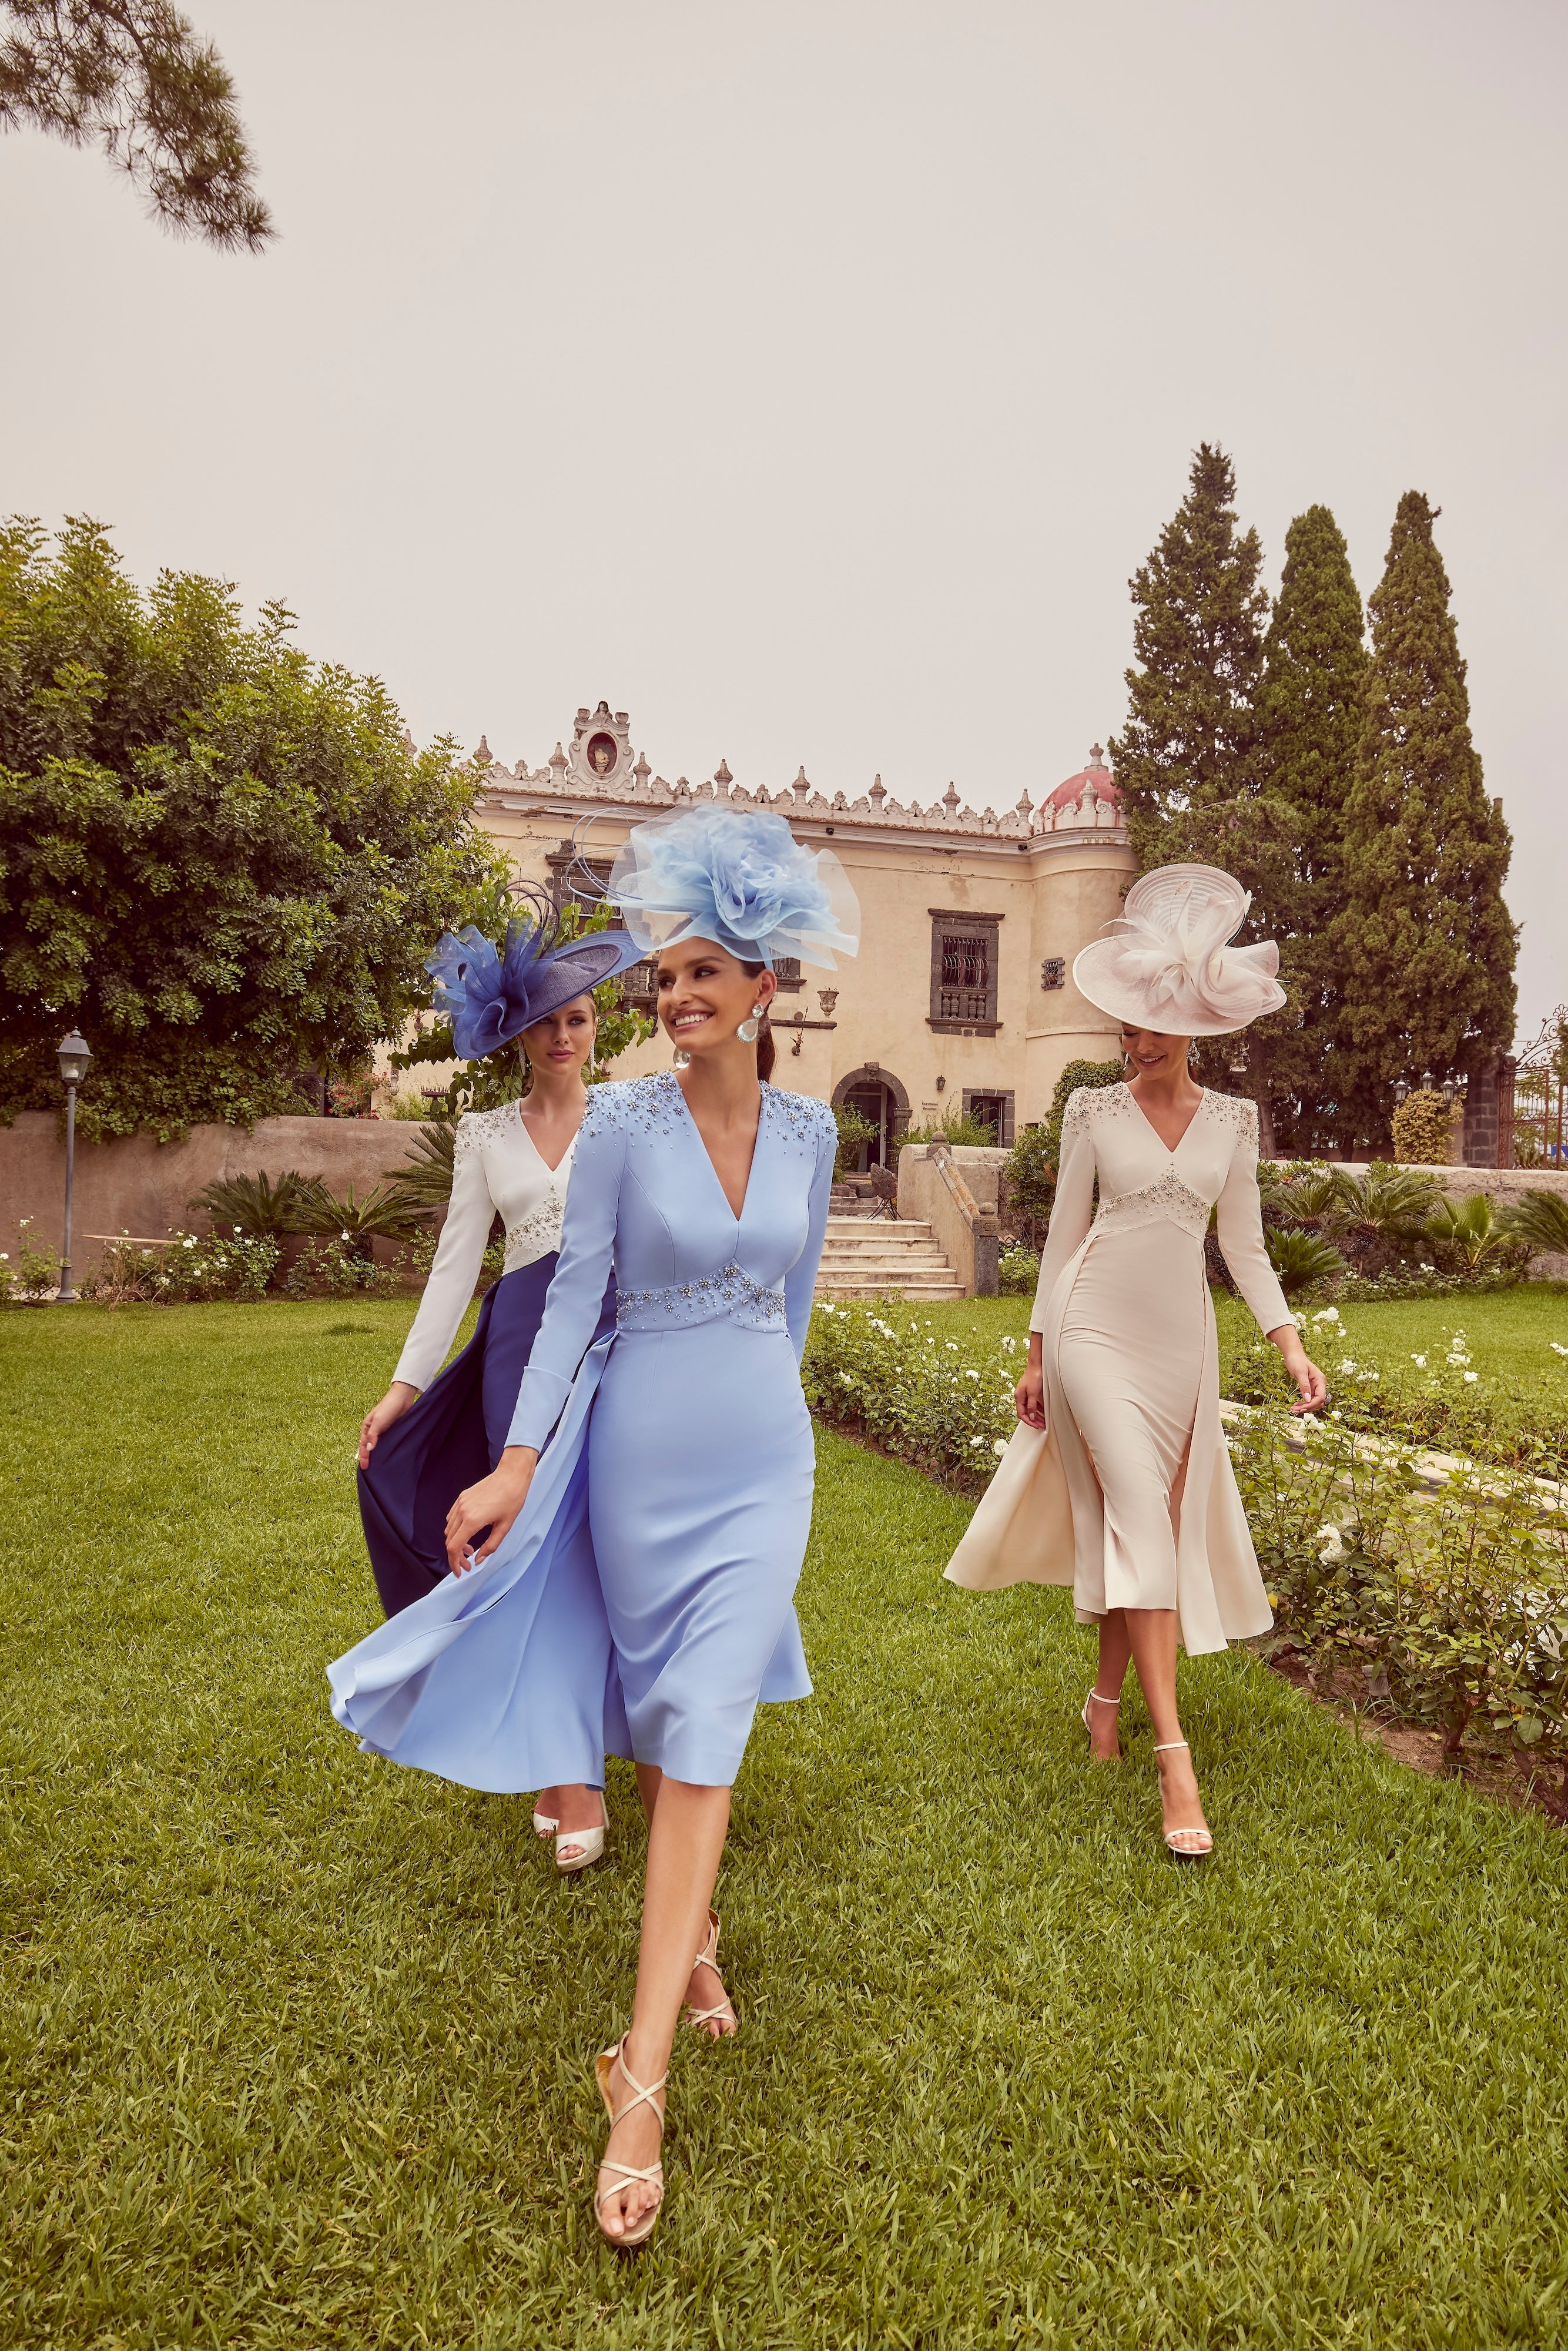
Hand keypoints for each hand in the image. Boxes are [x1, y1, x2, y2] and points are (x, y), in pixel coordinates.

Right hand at [359, 1382, 417, 1468]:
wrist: (402, 1398)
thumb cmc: (388, 1407)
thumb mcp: (378, 1421)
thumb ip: (373, 1435)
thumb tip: (368, 1449)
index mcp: (367, 1427)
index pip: (364, 1445)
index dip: (364, 1457)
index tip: (364, 1467)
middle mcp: (374, 1430)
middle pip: (370, 1447)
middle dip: (369, 1457)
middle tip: (369, 1470)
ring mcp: (383, 1431)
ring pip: (379, 1446)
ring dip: (378, 1454)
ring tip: (378, 1467)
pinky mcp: (392, 1431)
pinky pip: (388, 1443)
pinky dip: (387, 1450)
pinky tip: (388, 1456)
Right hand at [445, 1447, 538, 1574]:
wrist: (511, 1475)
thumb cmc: (512, 1499)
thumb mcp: (505, 1526)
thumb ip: (491, 1546)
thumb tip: (478, 1560)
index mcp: (473, 1520)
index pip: (454, 1547)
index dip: (454, 1563)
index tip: (461, 1572)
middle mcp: (463, 1511)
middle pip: (449, 1540)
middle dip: (456, 1556)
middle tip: (468, 1563)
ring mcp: (461, 1503)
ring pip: (449, 1529)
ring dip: (456, 1542)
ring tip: (470, 1548)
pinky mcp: (462, 1497)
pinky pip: (452, 1518)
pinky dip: (455, 1529)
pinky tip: (467, 1532)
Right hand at [1015, 1365, 1046, 1429]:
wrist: (1037, 1364)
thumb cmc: (1034, 1376)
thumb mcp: (1033, 1393)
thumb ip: (1031, 1406)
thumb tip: (1031, 1416)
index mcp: (1019, 1397)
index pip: (1021, 1414)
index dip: (1028, 1421)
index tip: (1036, 1426)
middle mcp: (1021, 1396)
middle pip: (1026, 1412)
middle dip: (1033, 1420)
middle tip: (1041, 1425)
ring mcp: (1026, 1394)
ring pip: (1030, 1408)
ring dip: (1037, 1415)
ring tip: (1044, 1421)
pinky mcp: (1031, 1391)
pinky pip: (1034, 1403)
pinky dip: (1038, 1409)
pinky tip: (1043, 1411)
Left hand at [1269, 1326, 1328, 1414]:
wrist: (1293, 1355)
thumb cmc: (1296, 1361)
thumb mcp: (1300, 1373)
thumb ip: (1304, 1386)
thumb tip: (1307, 1399)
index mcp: (1320, 1380)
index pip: (1320, 1397)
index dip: (1312, 1404)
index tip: (1301, 1408)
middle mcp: (1320, 1384)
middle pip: (1318, 1402)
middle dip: (1308, 1407)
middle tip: (1295, 1410)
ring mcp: (1316, 1387)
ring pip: (1313, 1402)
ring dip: (1305, 1407)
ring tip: (1293, 1409)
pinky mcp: (1310, 1388)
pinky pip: (1309, 1399)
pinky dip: (1303, 1403)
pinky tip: (1296, 1405)